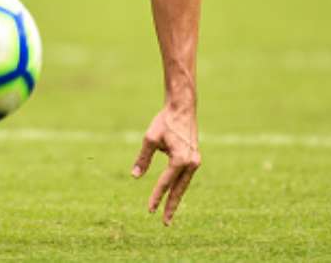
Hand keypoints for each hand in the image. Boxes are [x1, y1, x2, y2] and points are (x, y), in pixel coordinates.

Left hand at [131, 103, 200, 224]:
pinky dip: (179, 186)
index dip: (156, 197)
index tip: (150, 210)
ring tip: (168, 212)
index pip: (166, 183)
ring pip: (183, 185)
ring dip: (176, 198)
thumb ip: (143, 159)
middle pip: (179, 189)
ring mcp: (195, 161)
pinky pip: (185, 177)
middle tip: (165, 223)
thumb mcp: (150, 139)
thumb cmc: (165, 122)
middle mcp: (192, 163)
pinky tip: (173, 194)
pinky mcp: (194, 158)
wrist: (182, 108)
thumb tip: (135, 176)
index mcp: (181, 159)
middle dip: (171, 205)